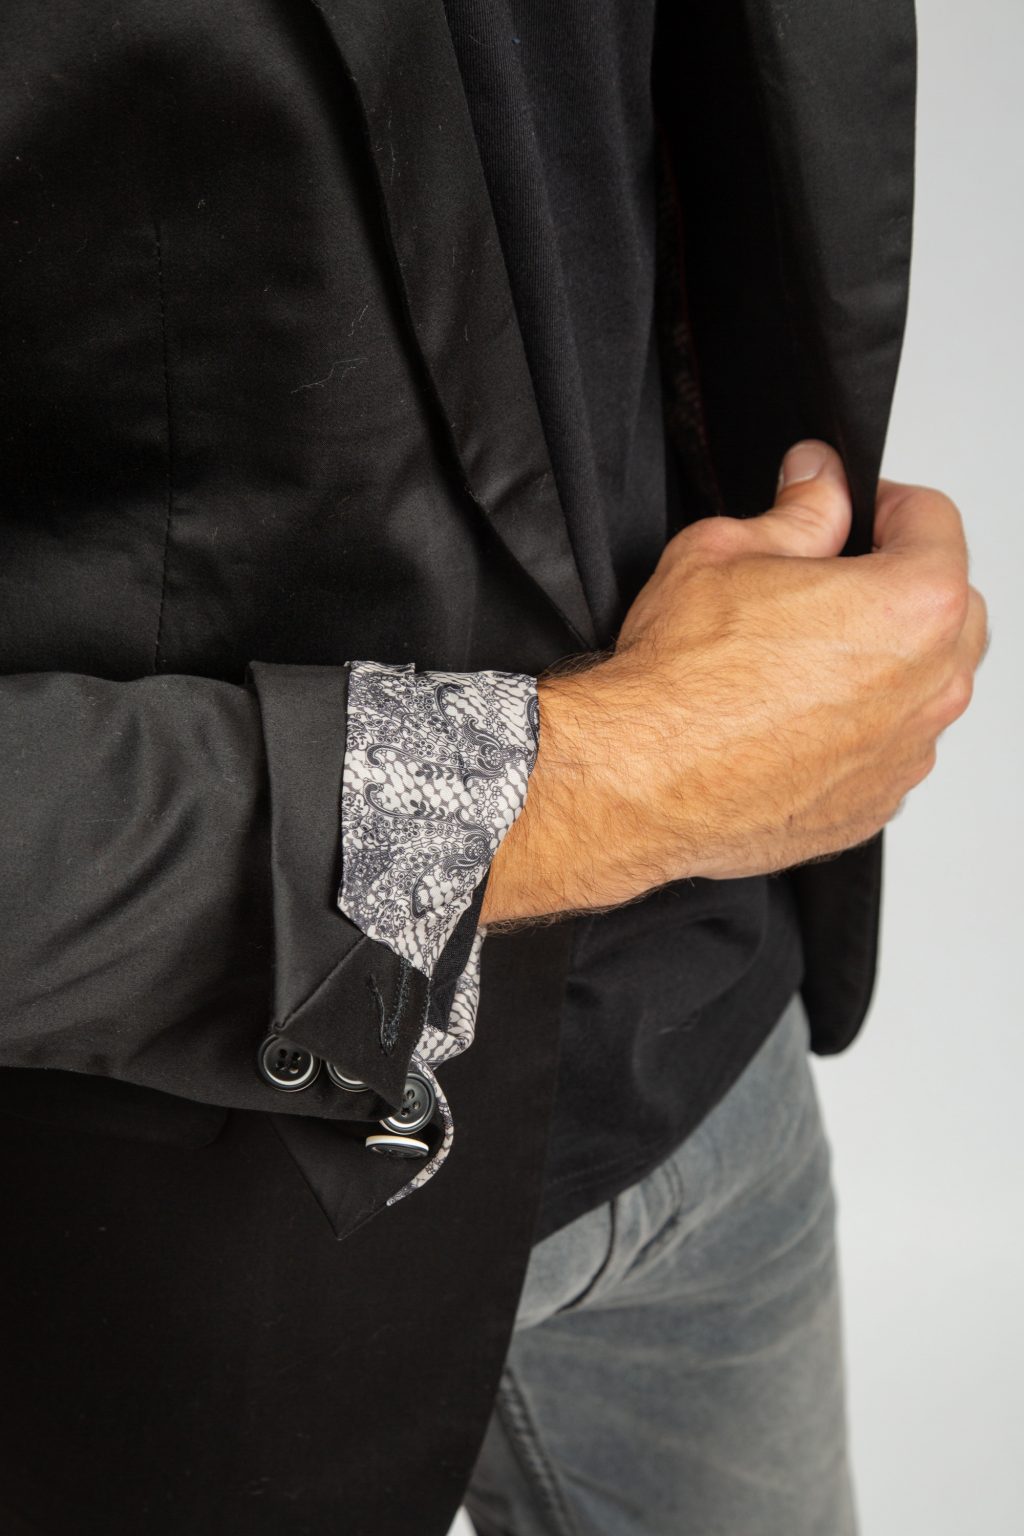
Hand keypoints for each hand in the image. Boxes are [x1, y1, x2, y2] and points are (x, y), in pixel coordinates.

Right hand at [481, 441, 989, 924]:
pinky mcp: (873, 804)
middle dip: (901, 585)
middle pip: (951, 609)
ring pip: (923, 687)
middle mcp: (929, 686)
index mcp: (913, 606)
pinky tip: (791, 718)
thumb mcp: (726, 551)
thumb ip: (799, 512)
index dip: (884, 504)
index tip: (854, 512)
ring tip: (802, 659)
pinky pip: (887, 749)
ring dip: (885, 663)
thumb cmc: (679, 680)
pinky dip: (857, 729)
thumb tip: (818, 487)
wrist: (640, 777)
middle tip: (829, 584)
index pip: (934, 522)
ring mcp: (905, 755)